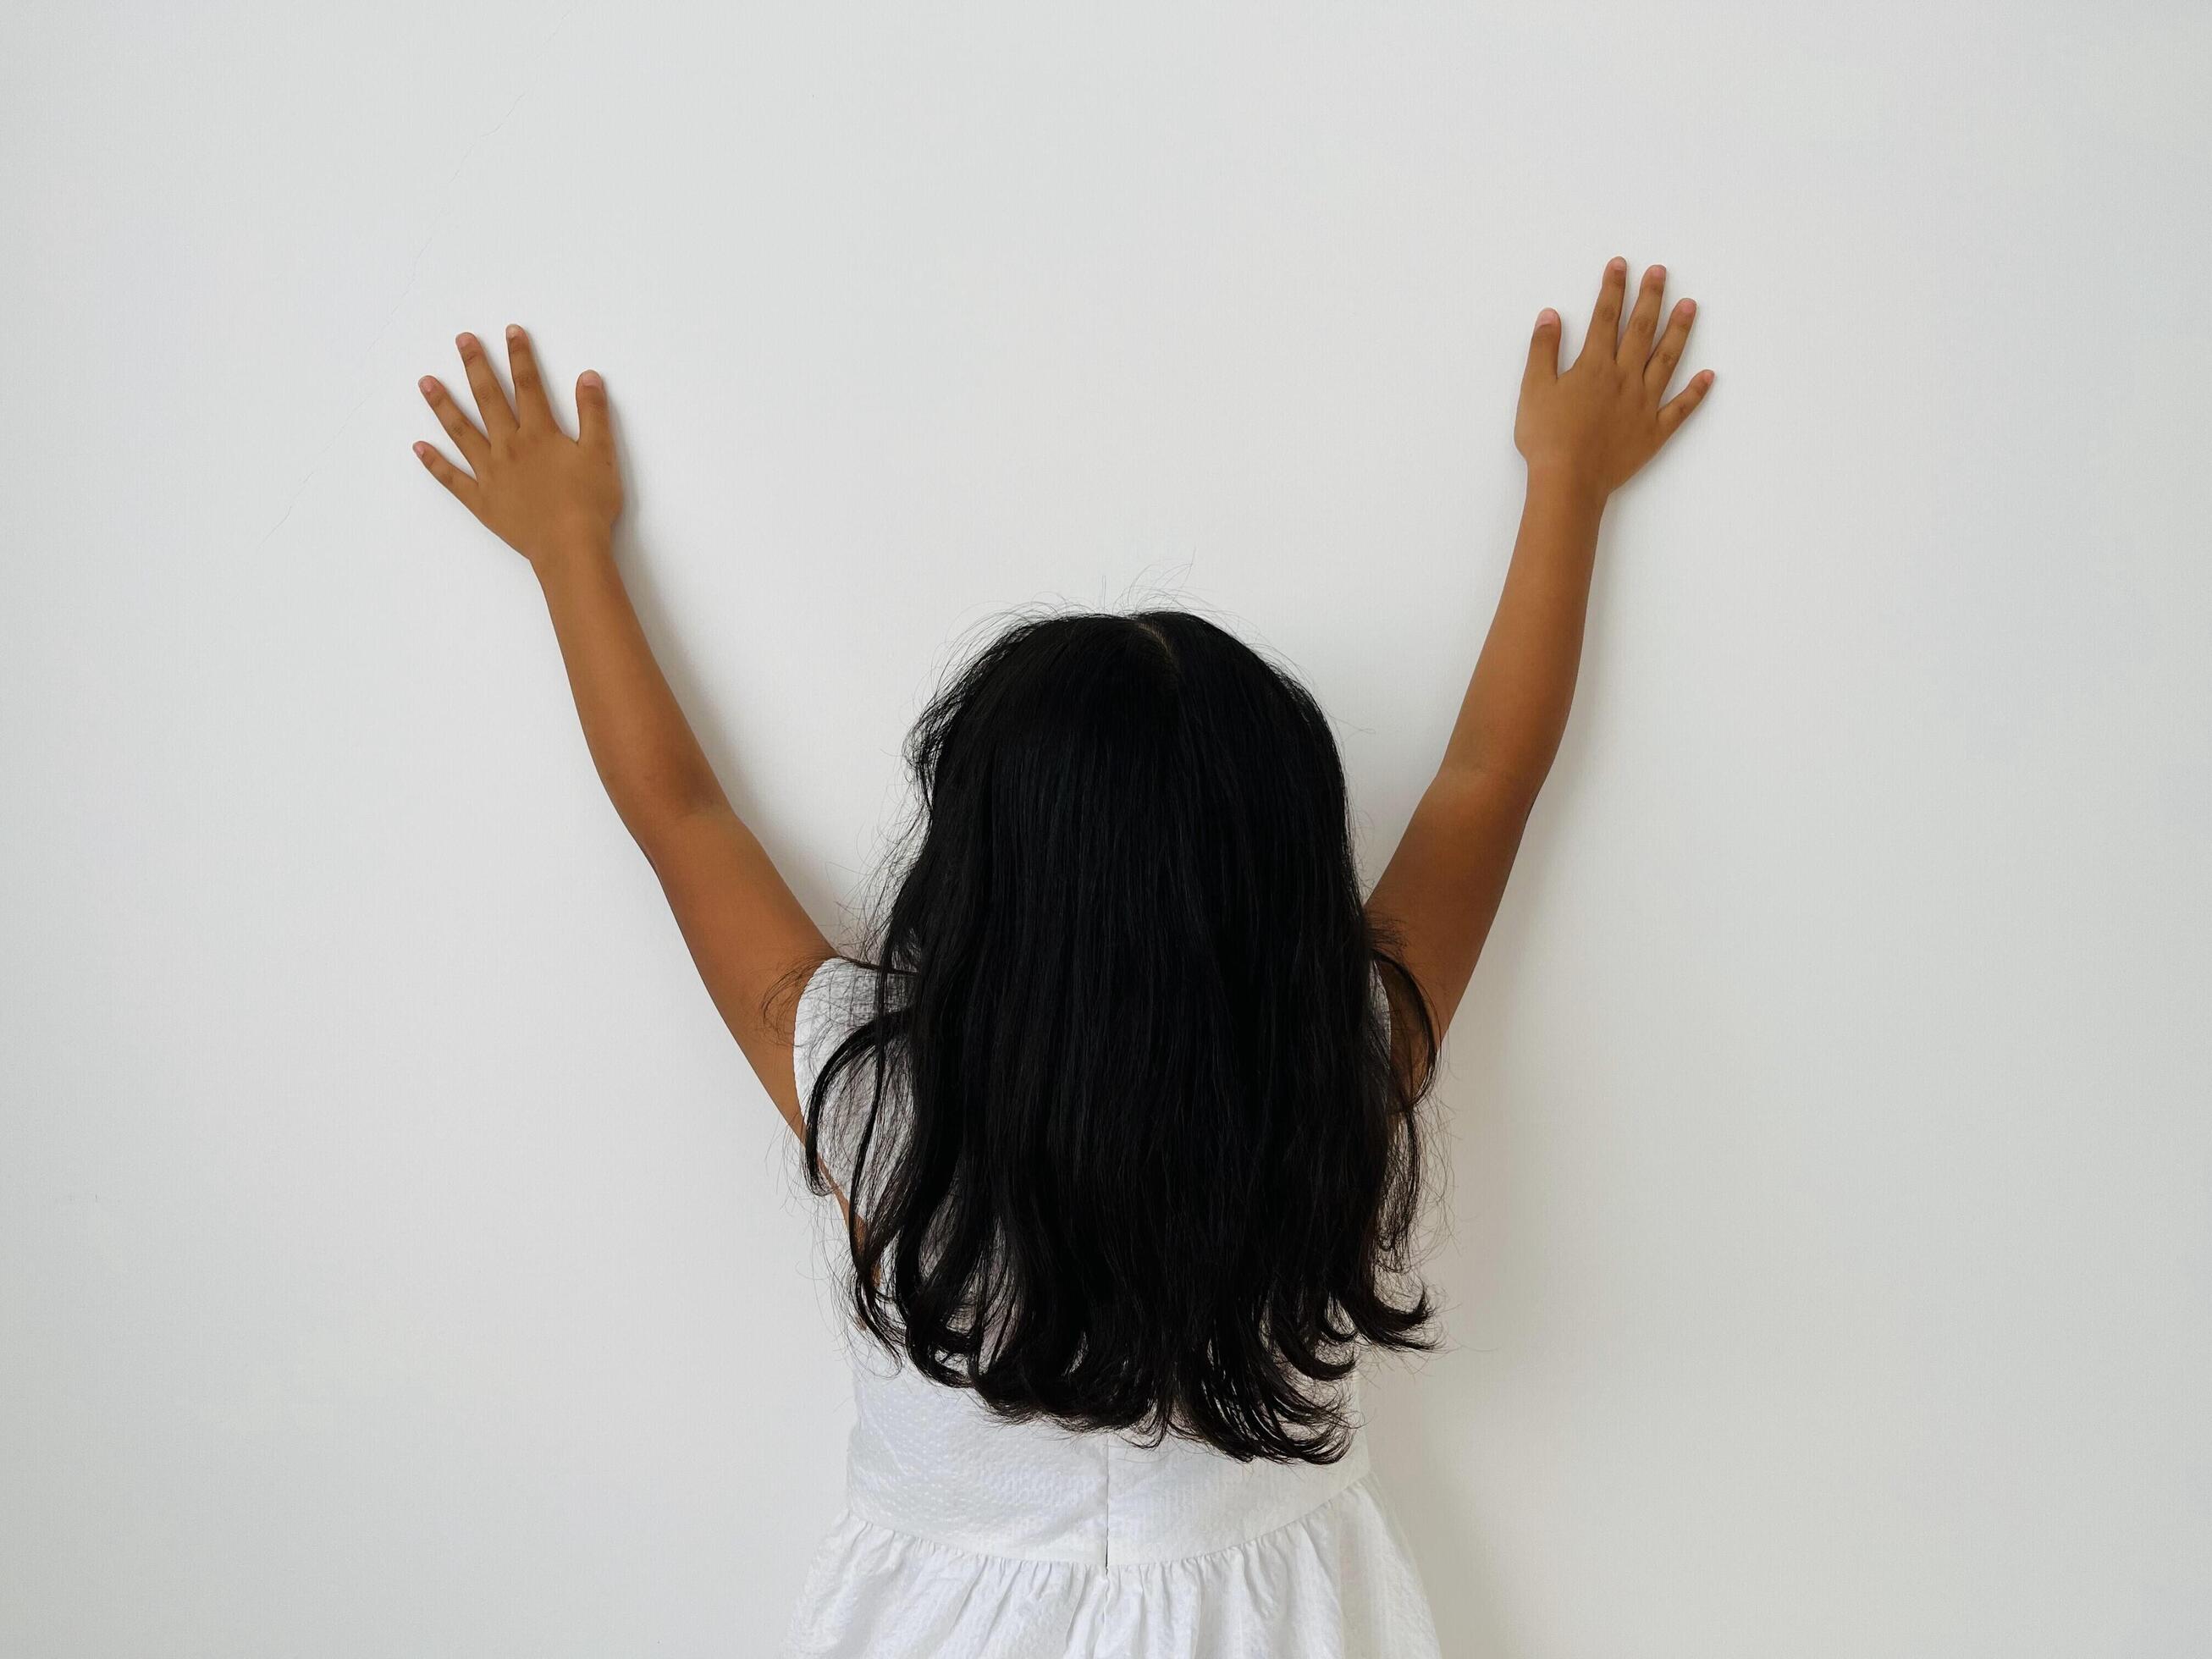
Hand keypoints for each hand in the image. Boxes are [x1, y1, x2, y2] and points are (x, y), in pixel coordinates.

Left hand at [413, 325, 623, 566]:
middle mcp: (509, 446)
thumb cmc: (589, 503)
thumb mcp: (601, 454)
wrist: (569, 547)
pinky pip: (452, 479)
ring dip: (443, 405)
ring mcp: (490, 473)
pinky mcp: (482, 501)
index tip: (510, 332)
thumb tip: (588, 377)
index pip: (528, 385)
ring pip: (462, 432)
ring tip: (425, 381)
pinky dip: (434, 463)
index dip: (520, 356)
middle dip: (476, 366)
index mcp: (539, 433)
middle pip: (488, 398)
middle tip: (462, 340)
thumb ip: (594, 414)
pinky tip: (419, 447)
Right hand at [1514, 257, 1712, 502]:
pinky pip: (1680, 408)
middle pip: (1641, 330)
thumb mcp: (1533, 389)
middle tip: (1661, 272)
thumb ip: (1543, 350)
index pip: (1605, 317)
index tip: (1621, 265)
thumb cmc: (1547, 438)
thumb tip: (1550, 315)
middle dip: (1650, 297)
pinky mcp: (1655, 431)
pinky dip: (1696, 392)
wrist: (1569, 481)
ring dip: (1679, 331)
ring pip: (1667, 360)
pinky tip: (1709, 376)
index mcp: (1595, 366)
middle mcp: (1625, 378)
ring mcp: (1644, 404)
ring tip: (1690, 306)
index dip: (1613, 288)